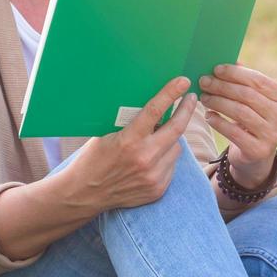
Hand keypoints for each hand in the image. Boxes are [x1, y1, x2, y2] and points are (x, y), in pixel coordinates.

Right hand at [63, 77, 197, 213]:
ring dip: (172, 138)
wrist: (85, 194)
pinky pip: (171, 165)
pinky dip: (166, 157)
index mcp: (128, 140)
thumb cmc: (93, 160)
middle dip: (186, 110)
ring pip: (177, 148)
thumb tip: (152, 106)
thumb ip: (129, 123)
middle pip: (176, 129)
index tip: (183, 82)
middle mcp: (144, 158)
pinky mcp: (157, 189)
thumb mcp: (105, 135)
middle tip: (191, 99)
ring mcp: (153, 176)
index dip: (171, 94)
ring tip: (160, 136)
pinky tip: (154, 157)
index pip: (155, 111)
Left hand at [198, 64, 276, 187]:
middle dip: (222, 86)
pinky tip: (208, 116)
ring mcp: (273, 135)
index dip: (236, 73)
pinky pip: (233, 132)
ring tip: (204, 98)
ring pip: (239, 112)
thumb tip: (228, 62)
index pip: (258, 80)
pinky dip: (218, 122)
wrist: (255, 155)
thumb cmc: (252, 119)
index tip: (216, 69)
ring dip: (218, 102)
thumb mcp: (254, 101)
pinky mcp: (259, 150)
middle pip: (247, 95)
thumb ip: (245, 82)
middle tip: (204, 82)